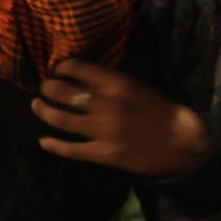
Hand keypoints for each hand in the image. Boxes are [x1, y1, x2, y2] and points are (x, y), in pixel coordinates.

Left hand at [32, 59, 210, 177]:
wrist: (183, 141)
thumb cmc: (162, 111)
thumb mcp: (139, 87)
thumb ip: (112, 83)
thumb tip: (85, 79)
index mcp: (117, 85)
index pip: (79, 69)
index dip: (63, 67)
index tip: (58, 69)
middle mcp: (106, 105)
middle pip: (64, 92)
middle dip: (48, 87)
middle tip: (44, 87)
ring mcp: (103, 131)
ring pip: (61, 119)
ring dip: (44, 111)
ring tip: (37, 105)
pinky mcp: (104, 153)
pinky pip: (71, 149)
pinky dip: (54, 145)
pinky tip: (44, 141)